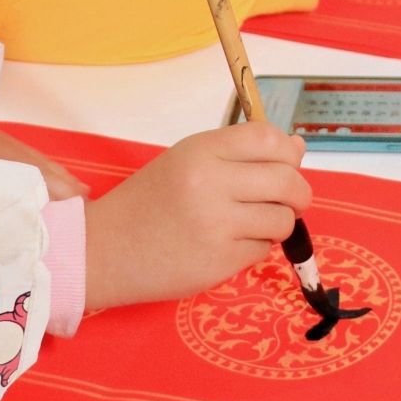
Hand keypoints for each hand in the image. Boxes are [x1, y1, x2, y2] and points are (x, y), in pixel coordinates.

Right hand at [84, 122, 309, 310]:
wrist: (102, 250)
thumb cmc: (148, 201)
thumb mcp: (187, 161)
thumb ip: (239, 153)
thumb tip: (298, 147)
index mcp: (200, 151)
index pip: (268, 138)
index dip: (287, 151)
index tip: (284, 163)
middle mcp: (211, 184)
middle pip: (287, 180)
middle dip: (298, 192)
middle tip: (288, 199)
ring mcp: (217, 225)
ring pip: (282, 219)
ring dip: (279, 222)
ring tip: (254, 223)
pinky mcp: (220, 262)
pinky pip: (263, 249)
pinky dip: (257, 246)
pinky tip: (231, 242)